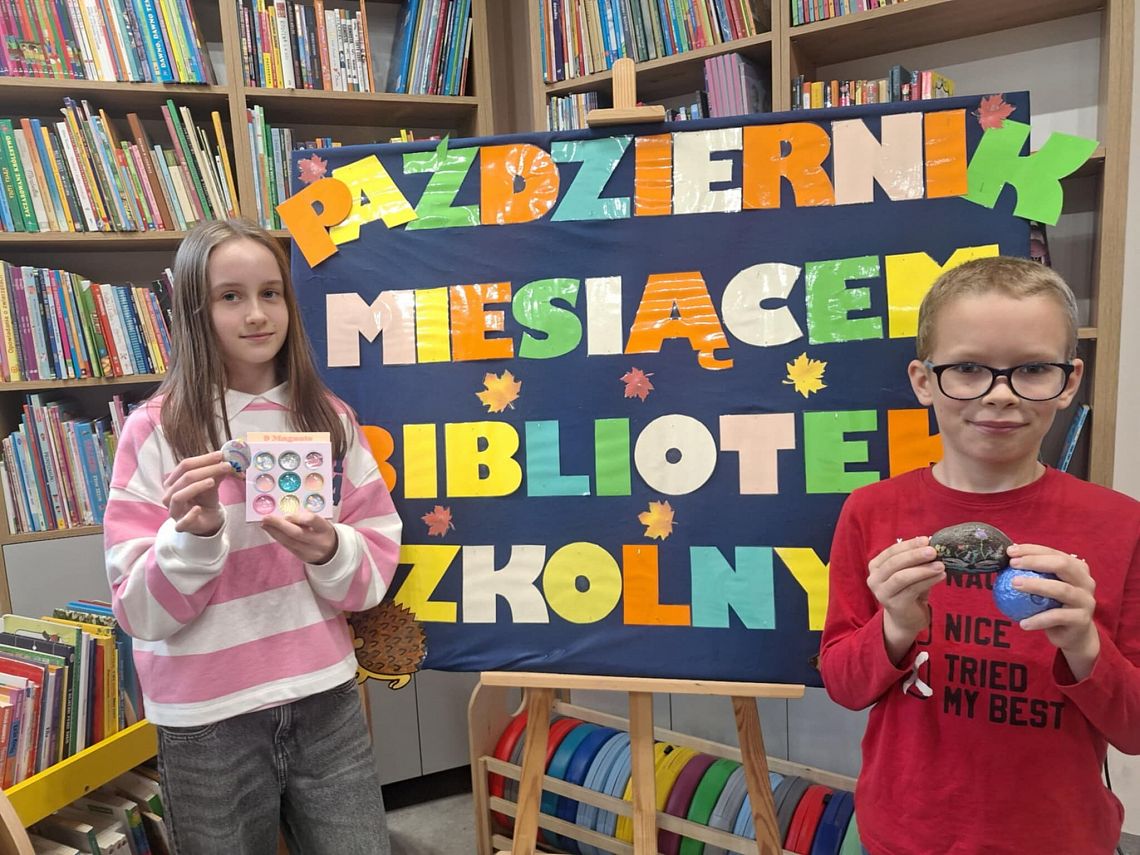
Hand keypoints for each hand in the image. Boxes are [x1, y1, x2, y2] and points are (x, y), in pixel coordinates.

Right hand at [162, 452, 233, 535]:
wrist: (207, 520)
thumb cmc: (205, 500)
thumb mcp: (211, 484)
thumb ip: (216, 473)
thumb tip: (226, 460)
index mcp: (174, 481)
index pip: (185, 466)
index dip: (203, 459)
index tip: (220, 455)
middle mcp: (169, 495)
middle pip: (184, 478)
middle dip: (206, 470)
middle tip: (225, 466)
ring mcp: (174, 511)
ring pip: (178, 496)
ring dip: (196, 487)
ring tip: (212, 481)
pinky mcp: (180, 526)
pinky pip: (182, 522)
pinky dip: (190, 515)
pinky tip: (198, 508)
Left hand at [261, 511, 338, 564]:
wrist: (332, 552)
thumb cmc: (323, 531)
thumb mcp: (321, 522)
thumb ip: (308, 517)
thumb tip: (287, 511)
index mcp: (325, 529)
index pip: (315, 521)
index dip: (301, 518)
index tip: (287, 514)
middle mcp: (318, 541)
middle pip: (297, 534)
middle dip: (280, 525)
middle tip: (267, 518)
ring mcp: (310, 551)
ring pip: (289, 541)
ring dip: (274, 532)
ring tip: (264, 523)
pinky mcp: (301, 556)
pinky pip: (288, 546)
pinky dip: (278, 537)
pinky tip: (270, 530)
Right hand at [867, 536, 945, 664]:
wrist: (905, 620)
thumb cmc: (908, 591)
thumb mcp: (909, 572)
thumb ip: (915, 561)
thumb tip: (931, 544)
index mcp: (876, 566)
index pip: (891, 551)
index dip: (908, 545)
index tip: (926, 540)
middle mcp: (874, 579)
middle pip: (894, 563)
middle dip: (915, 555)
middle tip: (934, 551)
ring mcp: (882, 593)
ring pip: (902, 576)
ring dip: (923, 569)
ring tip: (941, 565)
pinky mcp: (894, 605)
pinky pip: (912, 589)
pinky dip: (928, 581)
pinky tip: (941, 576)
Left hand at [1007, 543, 1099, 678]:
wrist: (1075, 635)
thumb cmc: (1055, 606)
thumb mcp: (1046, 587)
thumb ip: (1033, 574)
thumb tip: (1005, 560)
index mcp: (1077, 568)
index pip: (1053, 553)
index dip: (1031, 550)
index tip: (1010, 551)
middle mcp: (1085, 582)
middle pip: (1062, 565)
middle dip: (1035, 561)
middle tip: (1012, 564)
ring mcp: (1086, 601)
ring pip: (1061, 589)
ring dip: (1035, 585)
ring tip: (1013, 585)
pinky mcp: (1082, 620)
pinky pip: (1057, 617)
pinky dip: (1038, 619)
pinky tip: (1022, 622)